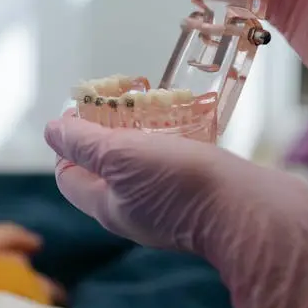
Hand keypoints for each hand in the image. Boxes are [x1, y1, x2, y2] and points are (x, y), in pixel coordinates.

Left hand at [45, 115, 307, 307]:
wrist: (255, 211)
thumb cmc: (185, 185)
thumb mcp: (120, 157)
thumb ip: (83, 143)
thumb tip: (52, 129)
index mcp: (109, 205)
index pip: (70, 174)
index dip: (69, 140)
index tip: (85, 108)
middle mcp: (137, 207)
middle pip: (108, 164)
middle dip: (110, 127)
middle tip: (123, 97)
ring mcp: (170, 201)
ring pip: (146, 159)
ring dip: (146, 128)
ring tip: (155, 100)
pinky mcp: (202, 190)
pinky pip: (180, 159)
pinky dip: (177, 135)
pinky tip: (188, 116)